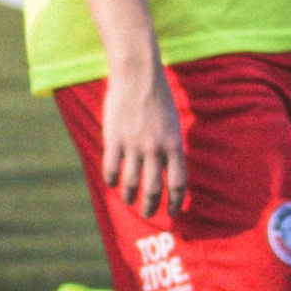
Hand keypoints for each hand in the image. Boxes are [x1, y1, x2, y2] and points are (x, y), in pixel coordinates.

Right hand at [100, 68, 185, 218]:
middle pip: (155, 189)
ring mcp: (133, 145)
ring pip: (132, 182)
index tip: (174, 213)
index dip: (177, 203)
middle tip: (149, 214)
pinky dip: (111, 179)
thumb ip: (171, 148)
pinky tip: (111, 182)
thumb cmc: (158, 98)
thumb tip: (169, 171)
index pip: (179, 184)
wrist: (138, 76)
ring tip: (129, 201)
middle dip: (152, 206)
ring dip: (130, 196)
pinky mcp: (114, 138)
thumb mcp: (173, 125)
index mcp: (174, 146)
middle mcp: (155, 149)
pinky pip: (111, 167)